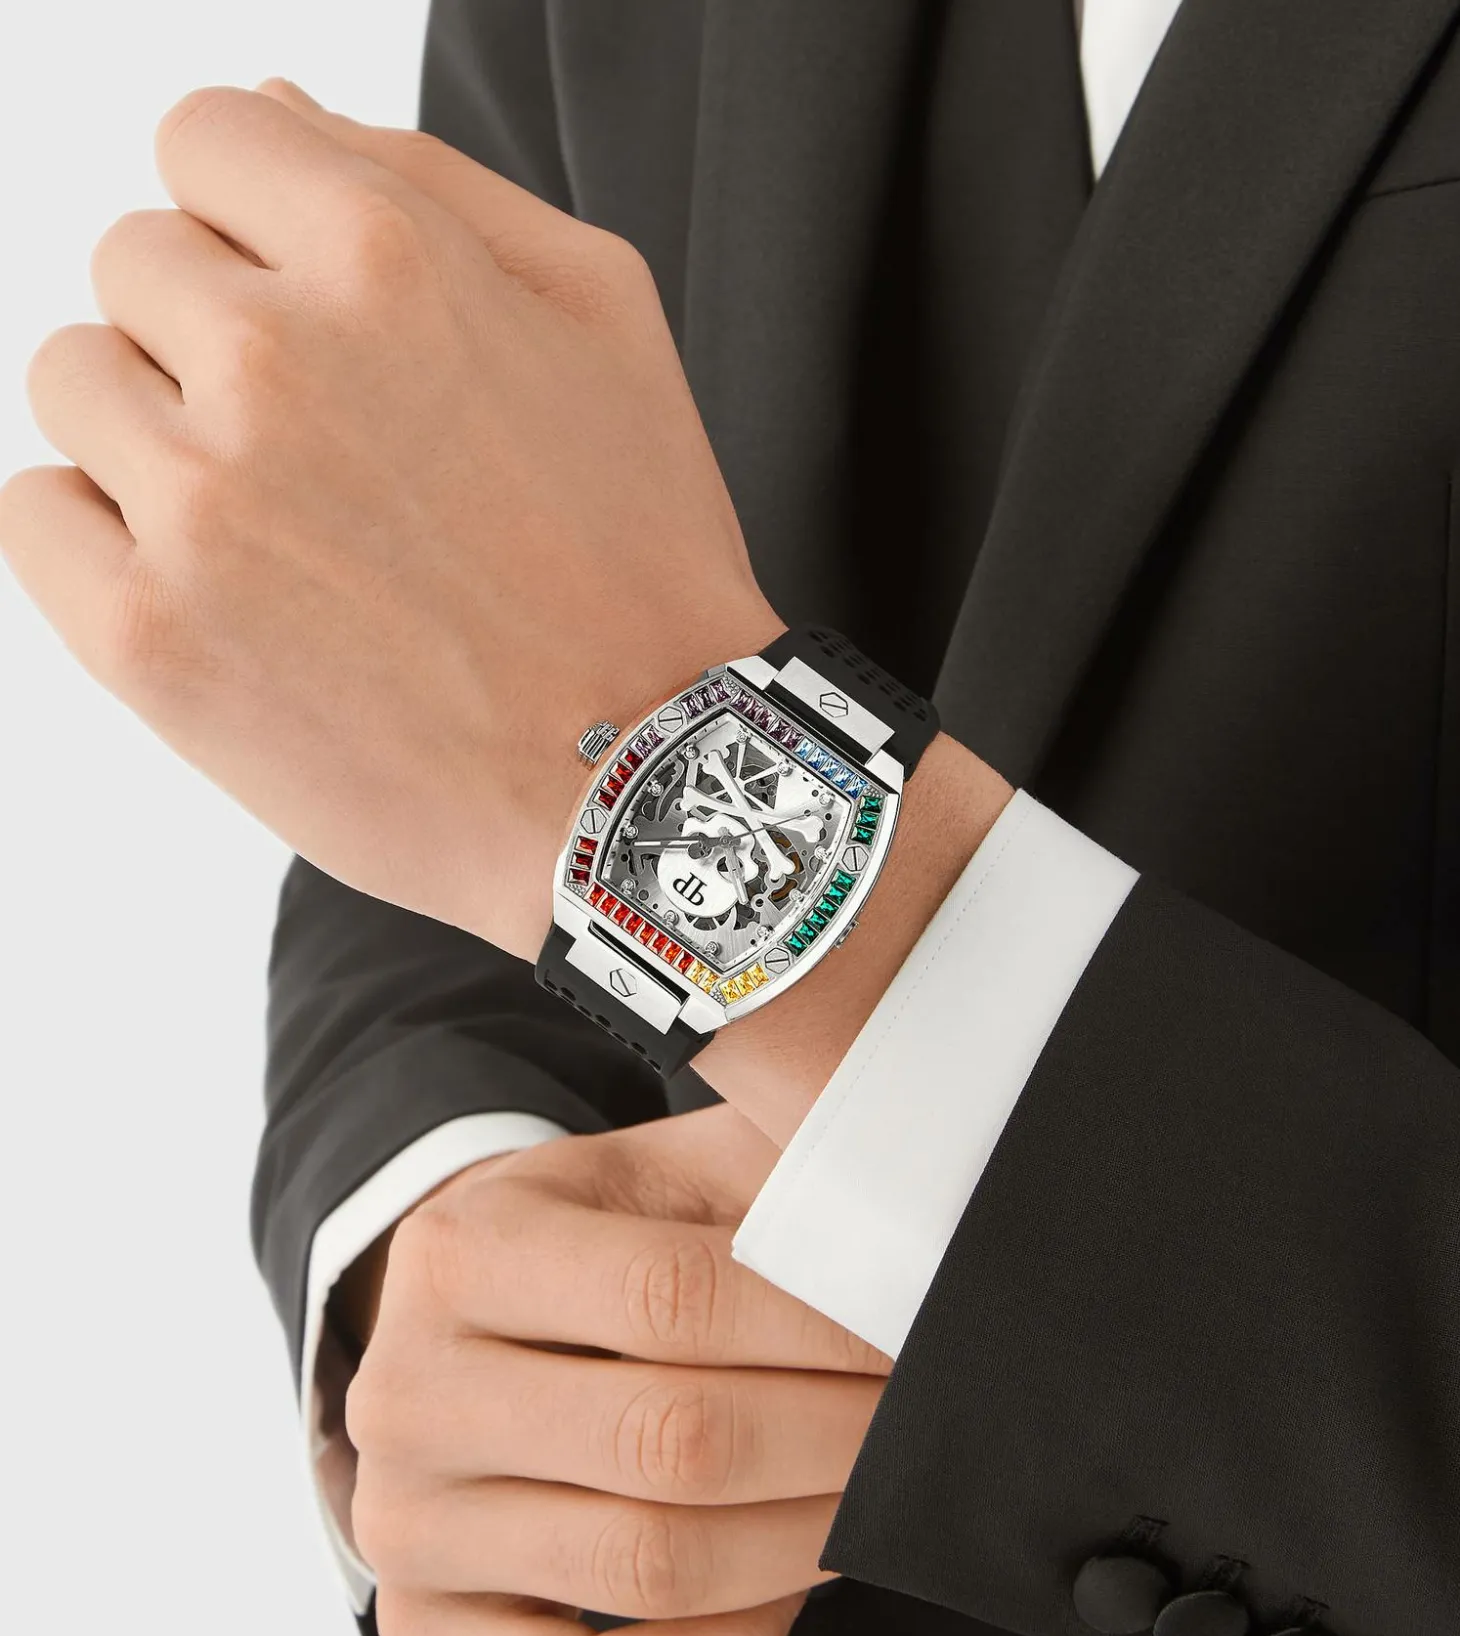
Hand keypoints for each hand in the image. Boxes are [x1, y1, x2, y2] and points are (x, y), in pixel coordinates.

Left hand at [0, 83, 779, 958]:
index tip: (300, 307)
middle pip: (130, 261)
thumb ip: (435, 183)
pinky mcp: (147, 637)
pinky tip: (207, 583)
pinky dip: (98, 535)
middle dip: (210, 333)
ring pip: (72, 380)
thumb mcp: (604, 319)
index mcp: (386, 258)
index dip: (252, 220)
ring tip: (274, 527)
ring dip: (155, 433)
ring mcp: (199, 503)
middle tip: (320, 451)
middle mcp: (275, 361)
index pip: (204, 139)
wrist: (636, 782)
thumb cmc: (639, 558)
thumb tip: (275, 110)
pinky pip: (33, 514)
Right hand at [344, 1105, 891, 1635]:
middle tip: (929, 1417)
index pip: (672, 1295)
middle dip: (839, 1437)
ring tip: (875, 1489)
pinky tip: (782, 1590)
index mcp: (460, 1249)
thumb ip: (773, 1125)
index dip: (824, 1324)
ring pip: (648, 1569)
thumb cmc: (605, 1243)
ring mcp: (403, 1527)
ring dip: (803, 1539)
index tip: (922, 1329)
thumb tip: (900, 1169)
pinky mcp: (427, 1634)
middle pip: (671, 1442)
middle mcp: (404, 1393)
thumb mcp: (668, 1164)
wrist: (481, 1327)